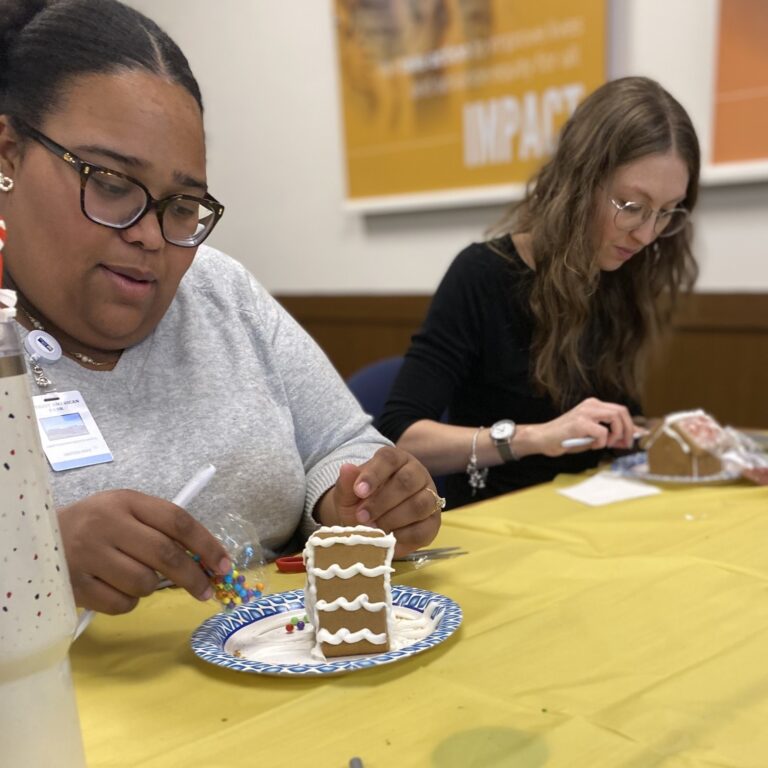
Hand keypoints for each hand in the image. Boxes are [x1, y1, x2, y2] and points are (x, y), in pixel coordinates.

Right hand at [58, 490, 230, 613]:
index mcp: (126, 501)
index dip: (207, 544)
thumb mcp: (127, 511)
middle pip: (166, 555)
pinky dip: (127, 601)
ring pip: (145, 583)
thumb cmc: (96, 524)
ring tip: (135, 575)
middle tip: (208, 591)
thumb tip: (208, 559)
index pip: (177, 521)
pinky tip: (114, 586)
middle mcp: (107, 525)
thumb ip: (163, 528)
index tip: (224, 565)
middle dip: (194, 577)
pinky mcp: (76, 585)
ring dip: (151, 587)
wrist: (38, 536)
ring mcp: (89, 556)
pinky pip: (122, 604)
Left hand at [317, 446, 440, 557]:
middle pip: (407, 481)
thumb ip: (347, 483)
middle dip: (382, 501)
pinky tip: (388, 538)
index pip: (389, 458)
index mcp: (396, 460)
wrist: (369, 525)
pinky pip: (424, 528)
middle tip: (362, 516)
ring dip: (393, 518)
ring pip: (420, 504)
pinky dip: (404, 536)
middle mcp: (416, 474)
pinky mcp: (433, 522)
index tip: (358, 492)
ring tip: (374, 528)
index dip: (374, 474)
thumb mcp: (348, 494)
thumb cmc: (360, 503)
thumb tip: (346, 468)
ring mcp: (429, 497)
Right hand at [530, 397, 636, 455]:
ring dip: (616, 434)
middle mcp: (590, 405)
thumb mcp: (590, 434)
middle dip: (628, 430)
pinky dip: (601, 442)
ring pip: (615, 417)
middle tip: (624, 444)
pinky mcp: (579, 423)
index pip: (620, 410)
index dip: (631, 425)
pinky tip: (591, 445)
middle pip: (621, 412)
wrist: (542, 438)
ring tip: (606, 444)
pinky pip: (602, 432)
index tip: (636, 437)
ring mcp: (585, 412)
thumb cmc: (565, 438)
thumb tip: (629, 437)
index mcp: (593, 405)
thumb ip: (608, 433)